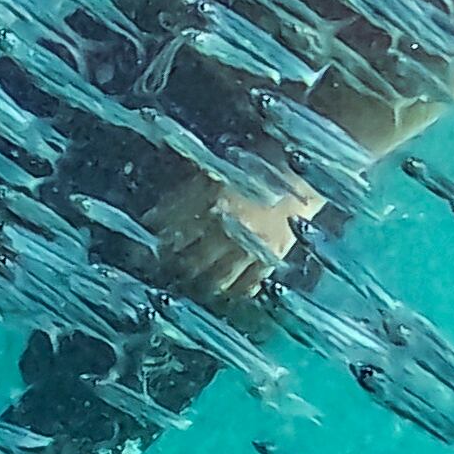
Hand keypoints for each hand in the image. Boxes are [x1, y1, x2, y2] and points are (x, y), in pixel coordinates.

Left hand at [146, 173, 322, 304]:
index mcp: (211, 200)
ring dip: (201, 283)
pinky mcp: (272, 257)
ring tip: (194, 283)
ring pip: (217, 278)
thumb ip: (185, 195)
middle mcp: (228, 226)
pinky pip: (248, 285)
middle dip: (175, 267)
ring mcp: (252, 245)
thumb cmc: (257, 163)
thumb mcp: (216, 170)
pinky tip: (227, 289)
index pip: (171, 231)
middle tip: (167, 270)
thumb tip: (152, 220)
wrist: (304, 171)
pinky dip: (234, 290)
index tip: (150, 247)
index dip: (157, 242)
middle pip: (190, 260)